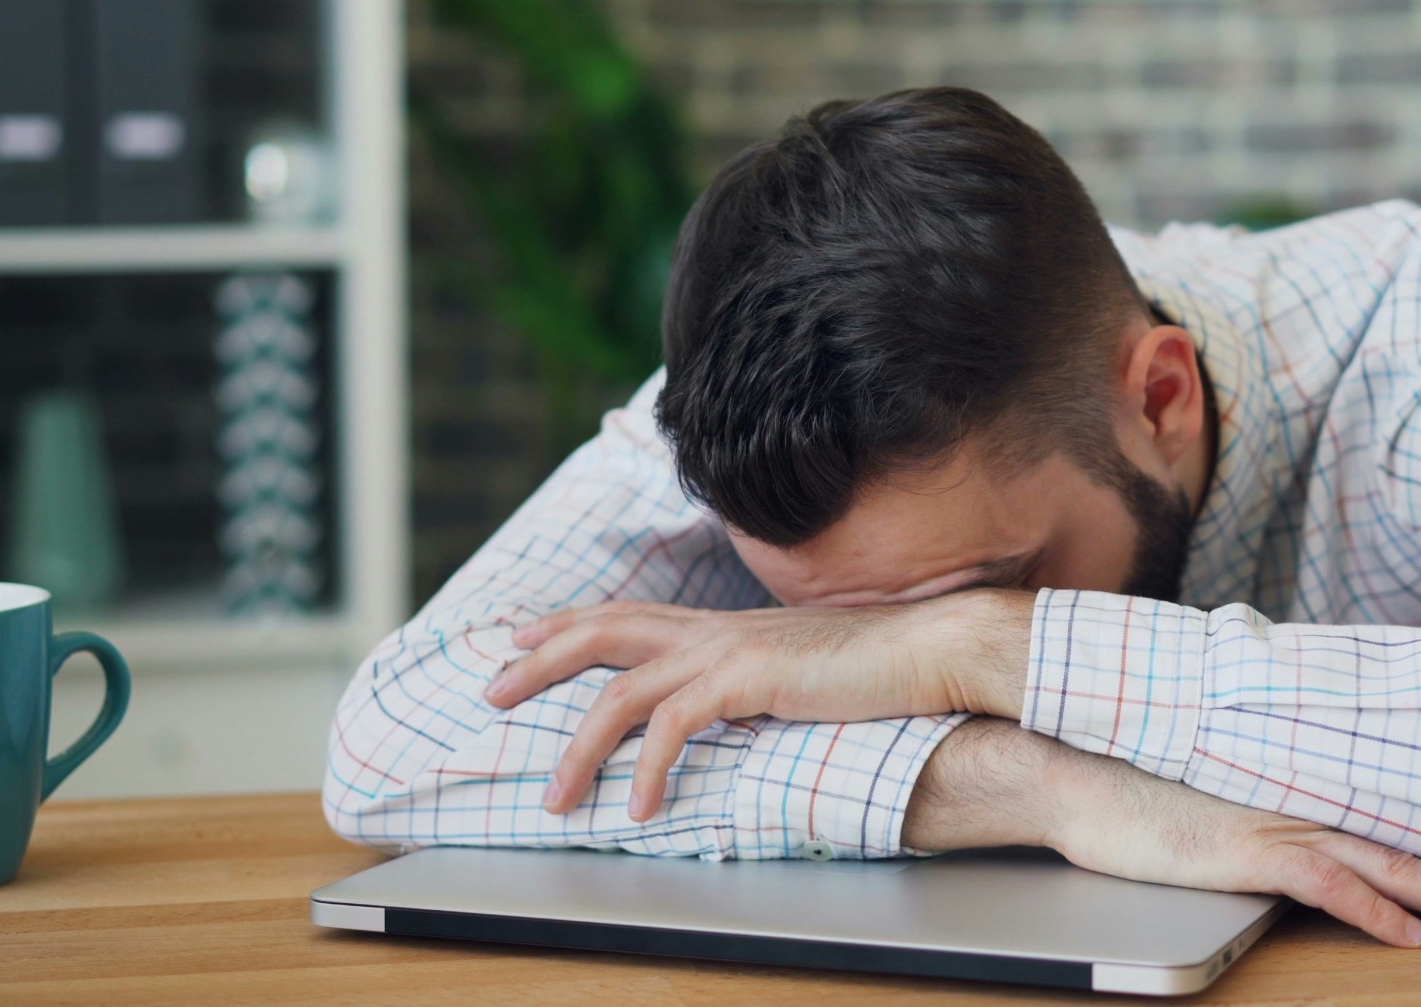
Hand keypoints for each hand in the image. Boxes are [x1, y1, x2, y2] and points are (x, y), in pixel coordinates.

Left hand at [485, 591, 1033, 817]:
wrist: (930, 650)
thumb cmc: (878, 666)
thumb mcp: (800, 669)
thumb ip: (758, 680)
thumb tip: (736, 705)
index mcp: (725, 625)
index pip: (629, 613)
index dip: (569, 625)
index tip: (522, 639)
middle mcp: (715, 628)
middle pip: (603, 632)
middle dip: (539, 661)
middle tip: (490, 692)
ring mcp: (728, 649)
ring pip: (621, 690)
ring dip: (579, 747)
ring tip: (556, 797)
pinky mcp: (748, 680)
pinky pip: (673, 727)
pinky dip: (648, 770)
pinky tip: (641, 807)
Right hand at [903, 719, 1420, 949]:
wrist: (1078, 771)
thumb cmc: (1139, 786)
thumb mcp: (1221, 797)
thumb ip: (1270, 807)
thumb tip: (1308, 832)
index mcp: (1304, 789)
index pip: (1403, 826)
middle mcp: (1305, 802)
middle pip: (1417, 846)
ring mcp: (1279, 823)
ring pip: (1392, 863)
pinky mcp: (1246, 849)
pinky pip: (1326, 883)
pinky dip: (1375, 909)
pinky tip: (1414, 935)